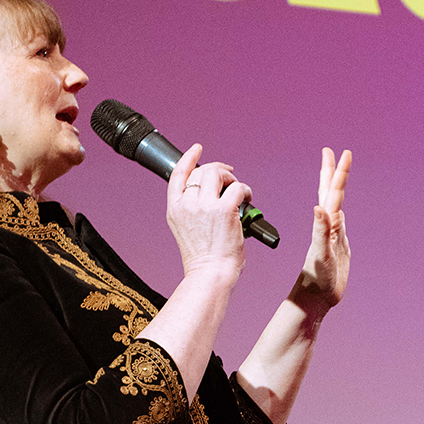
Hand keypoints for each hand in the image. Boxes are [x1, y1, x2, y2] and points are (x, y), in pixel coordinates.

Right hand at [166, 143, 250, 281]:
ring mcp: (205, 206)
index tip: (197, 149)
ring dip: (231, 178)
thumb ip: (192, 210)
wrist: (209, 273)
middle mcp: (187, 204)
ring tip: (238, 189)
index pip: (178, 174)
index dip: (188, 158)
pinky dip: (246, 190)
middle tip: (230, 177)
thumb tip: (213, 194)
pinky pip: (238, 188)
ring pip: (218, 174)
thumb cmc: (203, 258)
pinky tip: (248, 198)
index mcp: (175, 209)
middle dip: (219, 170)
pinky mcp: (225, 210)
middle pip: (202, 171)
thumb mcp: (186, 229)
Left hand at [292, 147, 350, 311]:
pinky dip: (339, 210)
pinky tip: (338, 209)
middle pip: (331, 193)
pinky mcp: (336, 245)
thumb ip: (320, 231)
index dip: (337, 173)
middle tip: (335, 153)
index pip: (332, 192)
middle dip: (333, 172)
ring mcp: (332, 234)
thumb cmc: (317, 280)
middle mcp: (329, 225)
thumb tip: (319, 207)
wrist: (314, 298)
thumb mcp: (321, 254)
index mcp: (326, 224)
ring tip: (337, 174)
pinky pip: (338, 222)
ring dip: (335, 187)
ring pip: (334, 204)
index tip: (340, 153)